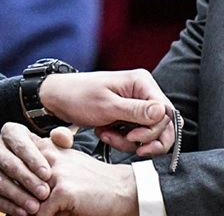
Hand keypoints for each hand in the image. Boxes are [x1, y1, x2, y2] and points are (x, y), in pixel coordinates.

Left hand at [0, 125, 136, 215]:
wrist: (121, 190)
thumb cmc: (92, 183)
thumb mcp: (65, 167)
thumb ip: (40, 172)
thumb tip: (11, 191)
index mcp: (47, 148)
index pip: (13, 159)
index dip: (6, 178)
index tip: (3, 190)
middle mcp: (49, 156)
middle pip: (14, 178)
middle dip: (10, 197)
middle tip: (10, 211)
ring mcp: (56, 173)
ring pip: (24, 198)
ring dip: (22, 212)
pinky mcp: (63, 190)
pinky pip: (38, 213)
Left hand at [40, 69, 174, 155]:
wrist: (58, 98)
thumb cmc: (79, 96)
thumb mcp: (107, 105)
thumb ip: (136, 111)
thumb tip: (163, 113)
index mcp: (141, 83)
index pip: (166, 111)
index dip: (154, 130)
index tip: (134, 139)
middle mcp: (143, 92)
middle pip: (162, 124)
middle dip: (142, 139)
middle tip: (124, 141)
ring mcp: (136, 105)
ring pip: (148, 133)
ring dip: (128, 141)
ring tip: (107, 135)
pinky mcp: (128, 116)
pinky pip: (135, 135)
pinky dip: (121, 140)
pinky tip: (105, 133)